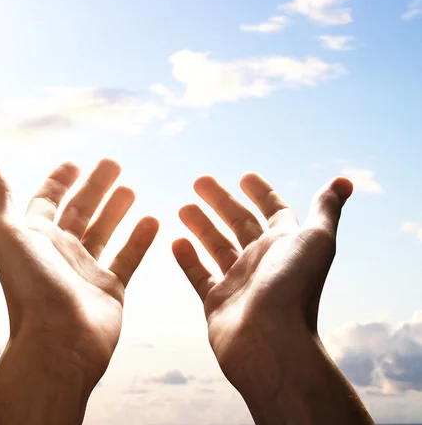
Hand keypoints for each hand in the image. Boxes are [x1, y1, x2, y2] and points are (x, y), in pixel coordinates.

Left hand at [0, 158, 158, 387]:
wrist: (59, 341)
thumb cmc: (31, 286)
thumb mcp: (8, 234)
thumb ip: (1, 198)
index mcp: (36, 239)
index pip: (47, 202)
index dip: (58, 182)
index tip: (76, 164)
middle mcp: (60, 253)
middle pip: (80, 211)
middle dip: (95, 187)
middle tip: (114, 164)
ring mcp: (85, 271)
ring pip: (104, 232)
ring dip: (116, 209)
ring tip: (131, 188)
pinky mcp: (110, 289)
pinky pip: (127, 258)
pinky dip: (140, 240)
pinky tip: (153, 220)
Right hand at [172, 173, 352, 391]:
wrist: (271, 343)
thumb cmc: (294, 288)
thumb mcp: (316, 239)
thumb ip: (325, 209)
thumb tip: (344, 182)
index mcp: (285, 245)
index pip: (274, 211)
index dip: (262, 192)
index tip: (244, 176)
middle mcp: (263, 262)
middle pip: (240, 223)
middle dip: (221, 200)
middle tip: (199, 180)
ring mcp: (239, 283)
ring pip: (217, 246)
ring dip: (202, 225)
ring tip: (183, 206)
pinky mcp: (217, 303)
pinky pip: (199, 275)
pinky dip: (188, 259)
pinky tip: (175, 241)